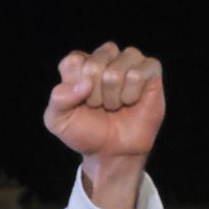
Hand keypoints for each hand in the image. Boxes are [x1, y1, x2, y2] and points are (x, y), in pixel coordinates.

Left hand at [45, 43, 162, 208]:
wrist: (112, 152)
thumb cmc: (86, 132)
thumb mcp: (58, 121)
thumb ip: (58, 99)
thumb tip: (86, 83)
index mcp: (79, 63)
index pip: (73, 62)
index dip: (75, 89)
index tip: (80, 103)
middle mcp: (105, 57)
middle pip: (94, 66)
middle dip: (94, 96)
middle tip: (99, 107)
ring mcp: (129, 60)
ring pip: (116, 71)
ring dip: (113, 97)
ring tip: (114, 105)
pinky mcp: (150, 69)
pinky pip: (137, 75)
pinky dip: (131, 95)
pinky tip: (131, 101)